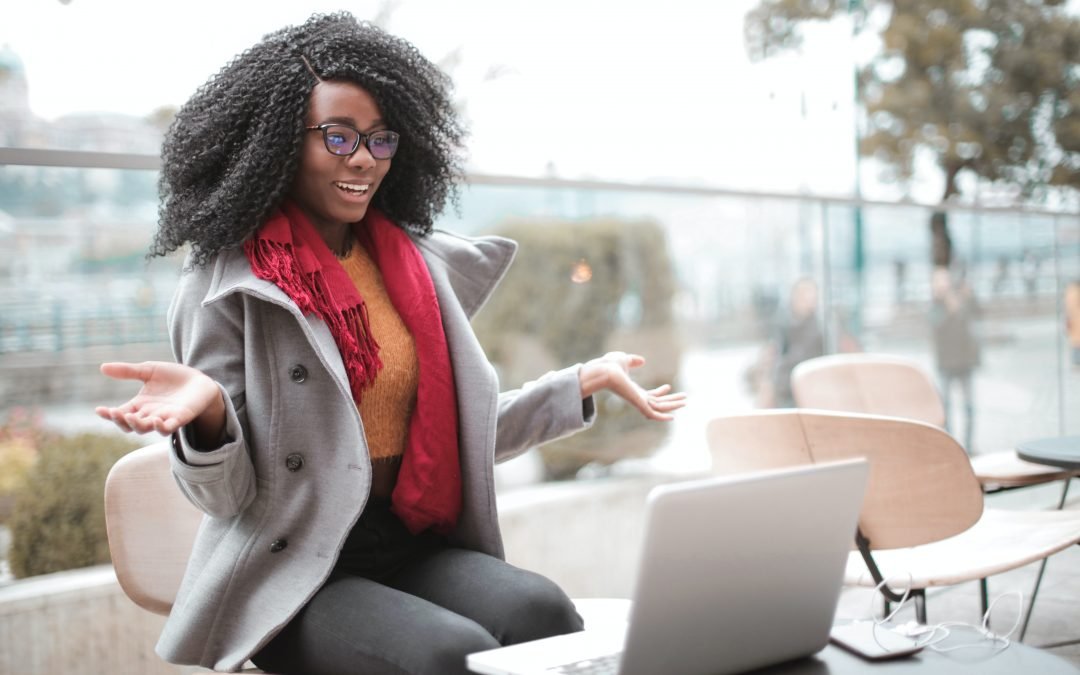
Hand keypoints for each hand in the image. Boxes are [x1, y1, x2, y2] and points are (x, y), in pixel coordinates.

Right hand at [95, 361, 223, 438]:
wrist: (199, 381)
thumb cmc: (173, 377)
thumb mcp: (149, 370)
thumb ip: (128, 371)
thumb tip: (102, 367)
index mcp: (139, 405)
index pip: (120, 413)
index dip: (109, 414)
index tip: (99, 410)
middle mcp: (149, 414)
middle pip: (130, 425)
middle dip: (121, 420)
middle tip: (115, 412)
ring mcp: (164, 418)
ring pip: (146, 429)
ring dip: (138, 425)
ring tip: (131, 416)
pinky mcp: (180, 419)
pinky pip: (168, 428)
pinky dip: (161, 427)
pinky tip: (156, 420)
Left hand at [578, 351, 686, 421]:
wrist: (603, 370)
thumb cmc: (610, 365)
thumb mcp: (624, 360)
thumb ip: (633, 360)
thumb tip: (642, 361)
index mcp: (633, 391)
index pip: (650, 395)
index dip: (660, 392)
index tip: (668, 386)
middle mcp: (636, 398)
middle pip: (658, 403)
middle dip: (672, 401)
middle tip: (685, 399)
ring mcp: (637, 402)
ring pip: (659, 408)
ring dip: (673, 405)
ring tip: (685, 402)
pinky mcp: (638, 404)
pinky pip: (652, 413)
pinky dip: (662, 417)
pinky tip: (673, 417)